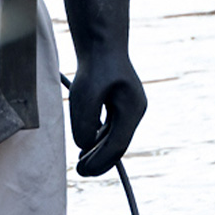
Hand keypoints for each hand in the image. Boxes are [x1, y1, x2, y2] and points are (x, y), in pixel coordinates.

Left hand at [58, 0, 146, 176]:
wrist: (101, 43)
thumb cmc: (94, 66)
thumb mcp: (85, 94)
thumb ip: (86, 121)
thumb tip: (84, 145)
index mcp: (132, 109)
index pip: (117, 145)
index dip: (100, 161)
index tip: (82, 170)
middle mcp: (134, 111)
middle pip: (118, 144)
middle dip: (99, 160)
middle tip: (80, 172)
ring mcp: (128, 108)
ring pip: (115, 137)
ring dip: (98, 151)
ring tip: (81, 164)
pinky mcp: (119, 104)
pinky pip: (111, 128)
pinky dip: (99, 139)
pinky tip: (86, 146)